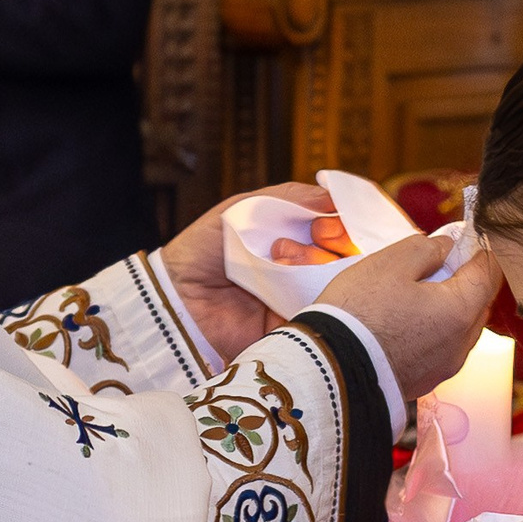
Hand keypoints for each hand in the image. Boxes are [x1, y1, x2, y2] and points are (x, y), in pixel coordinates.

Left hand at [159, 181, 333, 363]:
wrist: (176, 298)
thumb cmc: (203, 249)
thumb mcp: (241, 208)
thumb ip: (286, 197)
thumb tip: (331, 195)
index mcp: (295, 238)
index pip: (339, 229)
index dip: (342, 222)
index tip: (326, 219)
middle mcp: (303, 268)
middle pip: (345, 255)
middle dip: (337, 240)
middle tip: (318, 235)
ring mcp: (300, 297)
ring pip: (337, 281)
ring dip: (317, 263)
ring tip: (282, 257)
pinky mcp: (294, 326)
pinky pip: (320, 313)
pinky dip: (314, 296)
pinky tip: (290, 282)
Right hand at [318, 230, 497, 401]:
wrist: (330, 370)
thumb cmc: (359, 313)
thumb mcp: (390, 263)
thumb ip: (427, 249)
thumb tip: (446, 248)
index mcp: (460, 310)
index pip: (489, 271)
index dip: (478, 249)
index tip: (461, 240)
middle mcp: (462, 343)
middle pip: (479, 302)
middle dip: (465, 279)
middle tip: (437, 264)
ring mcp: (445, 366)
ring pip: (462, 328)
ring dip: (450, 308)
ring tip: (417, 295)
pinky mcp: (427, 381)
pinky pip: (442, 348)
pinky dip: (434, 331)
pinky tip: (407, 323)